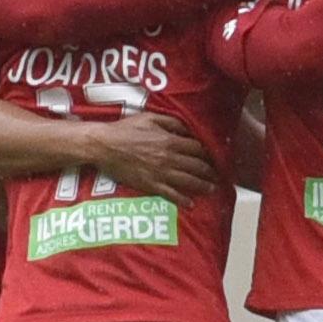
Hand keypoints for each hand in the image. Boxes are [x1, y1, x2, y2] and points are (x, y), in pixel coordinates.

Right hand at [82, 112, 218, 209]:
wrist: (105, 146)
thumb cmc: (125, 129)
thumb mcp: (150, 118)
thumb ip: (171, 123)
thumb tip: (187, 130)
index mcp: (170, 141)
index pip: (197, 148)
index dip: (207, 153)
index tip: (212, 157)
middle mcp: (169, 158)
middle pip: (197, 166)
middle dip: (210, 171)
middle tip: (217, 175)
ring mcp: (160, 173)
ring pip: (188, 181)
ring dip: (202, 186)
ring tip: (211, 189)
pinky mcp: (150, 185)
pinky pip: (171, 194)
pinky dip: (183, 200)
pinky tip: (190, 204)